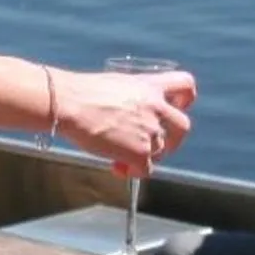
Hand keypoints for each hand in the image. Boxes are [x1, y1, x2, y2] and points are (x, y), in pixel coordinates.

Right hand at [57, 66, 195, 172]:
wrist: (69, 103)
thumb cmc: (82, 93)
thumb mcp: (117, 83)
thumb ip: (134, 97)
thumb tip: (131, 113)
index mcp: (150, 86)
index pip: (185, 85)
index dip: (184, 99)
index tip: (175, 107)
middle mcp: (156, 107)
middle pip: (183, 126)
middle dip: (173, 139)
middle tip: (154, 145)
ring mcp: (150, 131)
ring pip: (160, 150)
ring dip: (144, 155)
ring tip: (120, 155)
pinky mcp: (140, 152)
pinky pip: (146, 169)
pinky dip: (133, 171)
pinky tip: (118, 167)